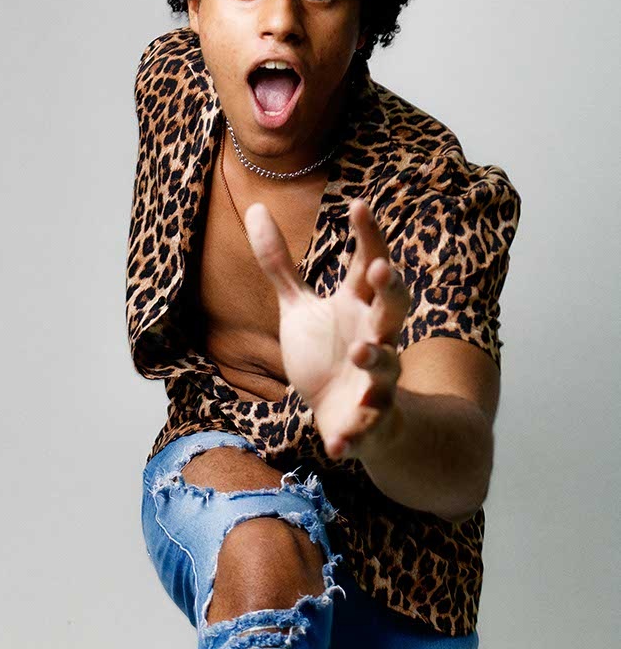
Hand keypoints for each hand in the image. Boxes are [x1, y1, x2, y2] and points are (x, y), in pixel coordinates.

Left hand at [244, 198, 411, 460]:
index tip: (358, 204)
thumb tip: (254, 207)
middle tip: (383, 270)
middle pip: (393, 310)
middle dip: (391, 291)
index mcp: (359, 307)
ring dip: (376, 360)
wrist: (347, 415)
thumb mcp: (299, 307)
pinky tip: (338, 443)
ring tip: (360, 351)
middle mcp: (375, 338)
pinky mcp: (366, 420)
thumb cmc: (328, 353)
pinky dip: (354, 436)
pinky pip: (366, 426)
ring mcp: (375, 380)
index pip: (370, 265)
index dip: (368, 237)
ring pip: (385, 368)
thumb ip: (280, 264)